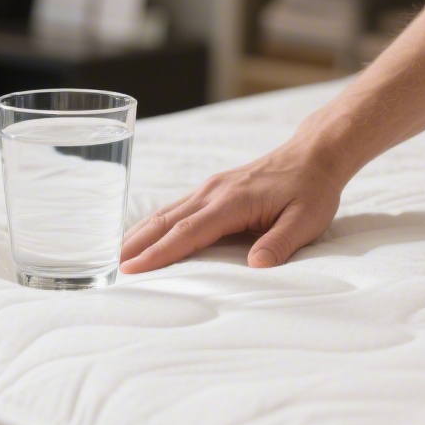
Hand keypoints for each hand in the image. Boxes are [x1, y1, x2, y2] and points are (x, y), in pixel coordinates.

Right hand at [120, 124, 351, 272]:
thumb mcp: (306, 220)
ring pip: (166, 212)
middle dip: (137, 244)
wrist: (314, 155)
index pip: (188, 231)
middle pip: (166, 220)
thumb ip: (281, 243)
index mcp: (233, 201)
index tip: (133, 269)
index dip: (159, 253)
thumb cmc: (312, 190)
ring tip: (116, 254)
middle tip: (110, 267)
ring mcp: (210, 188)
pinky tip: (143, 235)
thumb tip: (256, 266)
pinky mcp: (213, 189)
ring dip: (140, 233)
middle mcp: (214, 192)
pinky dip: (155, 223)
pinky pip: (176, 208)